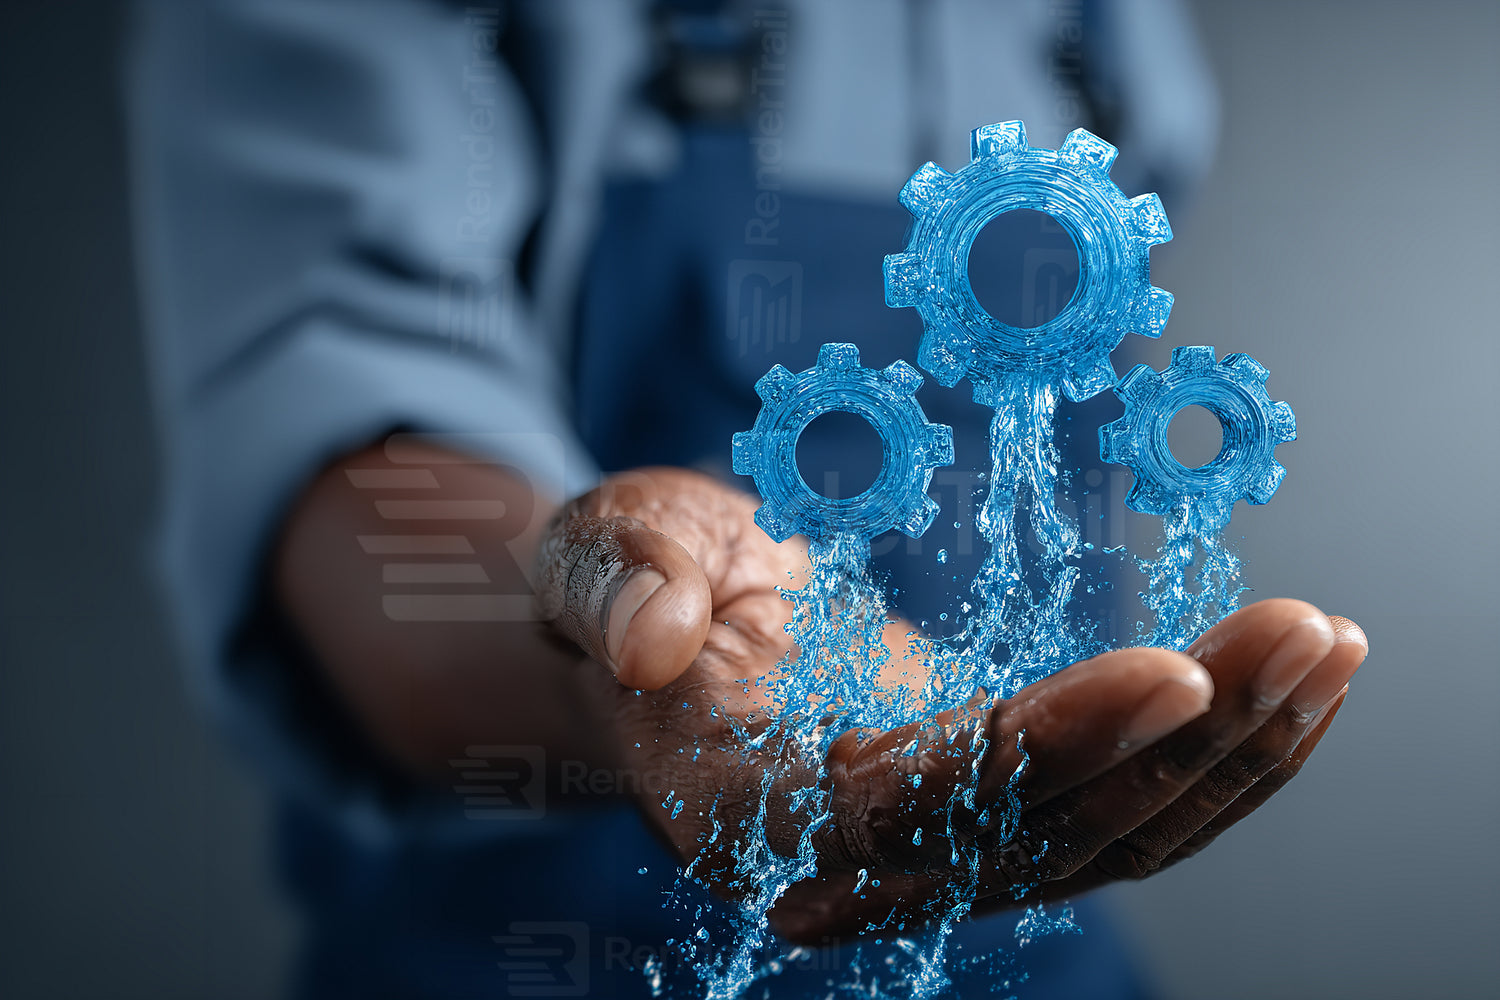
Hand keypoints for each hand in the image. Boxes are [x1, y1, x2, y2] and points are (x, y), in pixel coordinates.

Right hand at [536, 466, 1367, 942]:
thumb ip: (617, 588)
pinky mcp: (993, 805)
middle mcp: (857, 859)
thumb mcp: (601, 550)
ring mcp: (936, 843)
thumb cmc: (634, 582)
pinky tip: (1289, 689)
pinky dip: (1213, 757)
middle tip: (1301, 631)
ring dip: (1230, 756)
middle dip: (1186, 743)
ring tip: (1325, 649)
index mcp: (754, 808)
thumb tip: (651, 639)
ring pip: (1108, 840)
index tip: (1174, 672)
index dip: (1046, 752)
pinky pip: (1120, 808)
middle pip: (1045, 836)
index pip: (917, 807)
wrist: (673, 629)